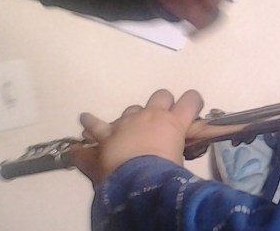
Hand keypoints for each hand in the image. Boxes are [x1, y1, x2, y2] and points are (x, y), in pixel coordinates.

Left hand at [72, 89, 203, 185]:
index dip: (193, 102)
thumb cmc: (166, 176)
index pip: (191, 100)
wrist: (137, 184)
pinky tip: (86, 121)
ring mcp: (127, 123)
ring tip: (131, 132)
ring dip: (133, 118)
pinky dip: (91, 123)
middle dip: (163, 104)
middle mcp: (151, 116)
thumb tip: (178, 156)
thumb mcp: (180, 162)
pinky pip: (95, 124)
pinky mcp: (107, 134)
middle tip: (162, 122)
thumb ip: (178, 152)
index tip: (192, 110)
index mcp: (174, 122)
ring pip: (132, 108)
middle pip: (161, 95)